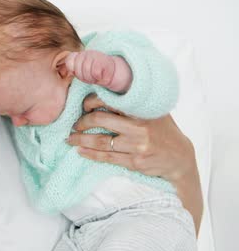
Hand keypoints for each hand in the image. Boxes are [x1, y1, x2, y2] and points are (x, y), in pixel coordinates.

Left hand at [65, 50, 131, 91]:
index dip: (73, 68)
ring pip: (86, 71)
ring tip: (96, 77)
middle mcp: (87, 53)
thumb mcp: (82, 71)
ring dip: (91, 78)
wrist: (115, 74)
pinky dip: (98, 77)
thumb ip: (72, 68)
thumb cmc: (96, 74)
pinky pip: (95, 72)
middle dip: (83, 77)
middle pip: (78, 69)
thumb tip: (67, 71)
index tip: (79, 72)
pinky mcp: (105, 62)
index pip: (69, 60)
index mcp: (80, 55)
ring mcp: (96, 55)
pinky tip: (101, 76)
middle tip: (90, 77)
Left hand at [66, 94, 195, 182]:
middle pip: (100, 120)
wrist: (179, 157)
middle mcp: (138, 126)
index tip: (83, 106)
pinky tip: (80, 151)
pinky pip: (107, 157)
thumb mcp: (154, 111)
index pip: (109, 100)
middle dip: (82, 122)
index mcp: (141, 110)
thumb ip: (134, 102)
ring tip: (70, 139)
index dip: (91, 102)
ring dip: (81, 140)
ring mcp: (136, 145)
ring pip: (100, 141)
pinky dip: (91, 154)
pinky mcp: (134, 161)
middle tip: (74, 124)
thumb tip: (106, 89)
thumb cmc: (163, 130)